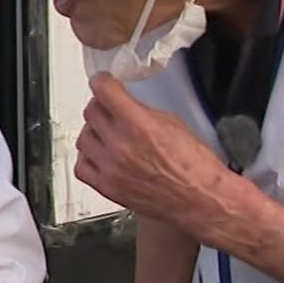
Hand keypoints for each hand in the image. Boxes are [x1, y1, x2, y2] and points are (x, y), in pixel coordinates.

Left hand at [77, 75, 233, 226]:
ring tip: (106, 133)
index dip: (102, 82)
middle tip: (109, 108)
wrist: (201, 200)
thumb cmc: (196, 167)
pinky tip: (100, 156)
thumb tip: (125, 104)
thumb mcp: (173, 124)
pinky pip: (82, 167)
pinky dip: (88, 158)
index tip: (102, 82)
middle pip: (91, 112)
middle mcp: (121, 146)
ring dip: (93, 132)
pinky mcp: (108, 188)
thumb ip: (143, 111)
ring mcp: (111, 169)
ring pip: (83, 138)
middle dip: (100, 105)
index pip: (104, 91)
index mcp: (139, 125)